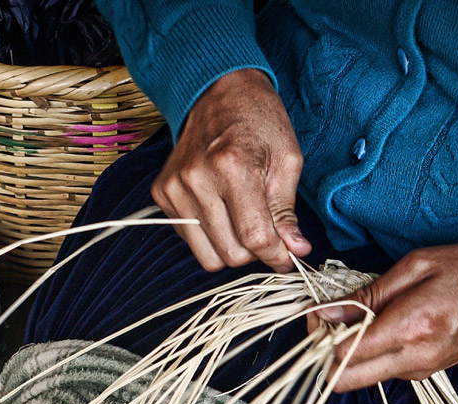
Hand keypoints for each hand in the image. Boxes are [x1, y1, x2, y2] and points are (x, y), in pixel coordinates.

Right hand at [152, 68, 310, 272]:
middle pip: (230, 253)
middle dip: (255, 252)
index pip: (254, 237)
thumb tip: (295, 251)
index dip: (277, 255)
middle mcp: (197, 179)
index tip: (288, 257)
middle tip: (266, 232)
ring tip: (243, 222)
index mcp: (233, 167)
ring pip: (207, 255)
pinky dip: (210, 234)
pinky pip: (189, 238)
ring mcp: (175, 187)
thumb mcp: (286, 160)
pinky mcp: (162, 193)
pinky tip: (221, 210)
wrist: (217, 93)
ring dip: (231, 248)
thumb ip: (287, 212)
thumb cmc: (258, 121)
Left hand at [310, 242, 457, 391]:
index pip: (345, 355)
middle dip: (324, 354)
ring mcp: (422, 370)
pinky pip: (382, 369)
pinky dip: (367, 352)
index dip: (320, 335)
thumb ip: (367, 294)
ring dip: (345, 353)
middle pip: (346, 380)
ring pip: (361, 377)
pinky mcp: (425, 372)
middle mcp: (416, 358)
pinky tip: (373, 325)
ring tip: (351, 316)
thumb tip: (325, 311)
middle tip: (324, 322)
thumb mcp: (415, 266)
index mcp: (412, 328)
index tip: (317, 313)